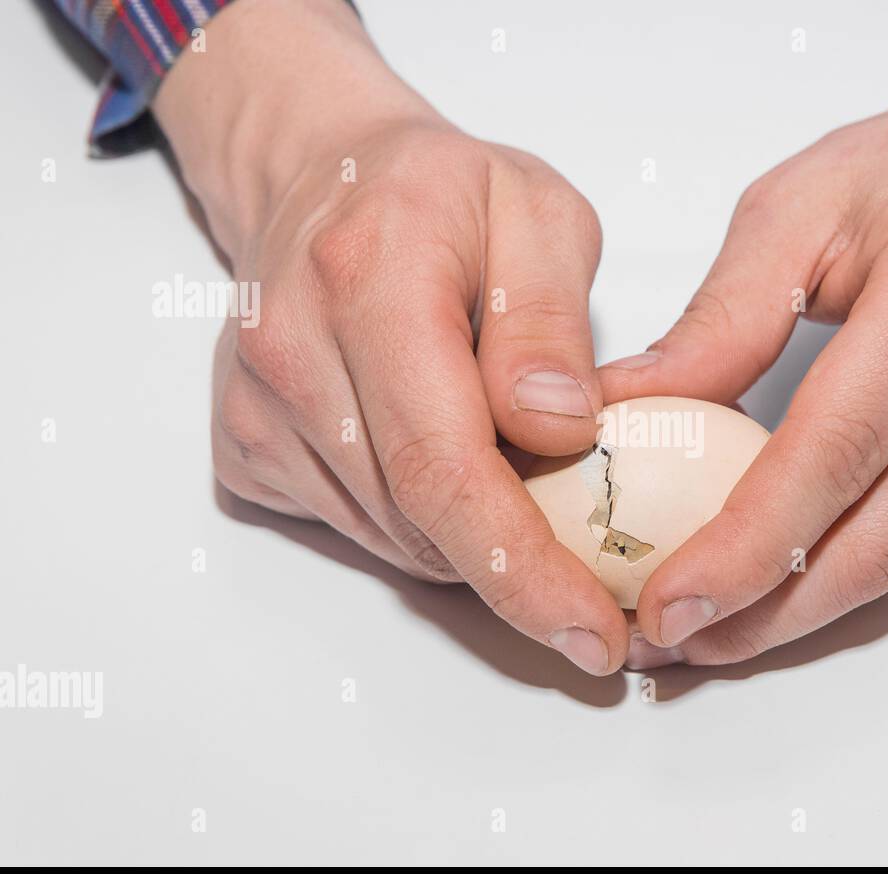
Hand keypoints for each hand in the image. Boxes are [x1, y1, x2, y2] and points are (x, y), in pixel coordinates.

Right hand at [155, 0, 627, 674]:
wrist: (323, 180)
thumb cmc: (442, 194)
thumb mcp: (539, 214)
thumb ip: (550, 322)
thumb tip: (558, 430)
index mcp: (370, 278)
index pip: (445, 467)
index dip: (525, 570)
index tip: (595, 634)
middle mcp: (289, 352)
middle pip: (419, 522)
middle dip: (522, 568)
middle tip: (599, 564)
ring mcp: (254, 408)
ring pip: (392, 540)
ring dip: (474, 540)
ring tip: (520, 471)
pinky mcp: (243, 448)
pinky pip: (357, 529)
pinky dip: (424, 525)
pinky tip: (448, 459)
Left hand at [605, 0, 887, 665]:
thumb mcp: (800, 204)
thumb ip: (720, 318)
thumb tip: (626, 410)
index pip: (834, 448)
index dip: (748, 544)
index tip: (670, 601)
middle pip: (882, 532)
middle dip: (770, 611)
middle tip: (675, 643)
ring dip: (808, 613)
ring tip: (716, 636)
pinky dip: (854, 578)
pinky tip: (788, 591)